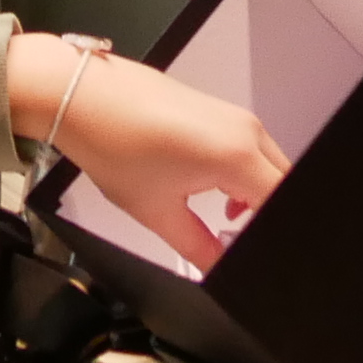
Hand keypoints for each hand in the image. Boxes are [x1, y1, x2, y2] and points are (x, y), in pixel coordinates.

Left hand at [27, 45, 288, 267]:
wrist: (82, 95)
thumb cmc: (114, 143)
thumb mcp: (157, 211)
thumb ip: (198, 247)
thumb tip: (218, 266)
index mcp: (236, 155)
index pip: (281, 201)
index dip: (271, 232)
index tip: (250, 250)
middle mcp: (243, 129)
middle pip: (281, 181)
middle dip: (266, 213)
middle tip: (238, 238)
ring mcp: (231, 115)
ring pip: (265, 163)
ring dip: (254, 192)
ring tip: (223, 216)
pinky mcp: (216, 109)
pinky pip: (247, 146)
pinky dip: (241, 172)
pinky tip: (211, 189)